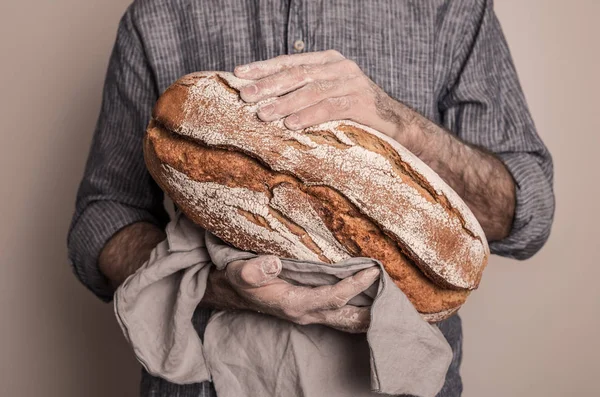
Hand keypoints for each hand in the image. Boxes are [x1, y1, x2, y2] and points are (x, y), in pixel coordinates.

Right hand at [201, 255, 379, 332]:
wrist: (232, 291)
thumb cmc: (238, 279)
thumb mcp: (239, 271)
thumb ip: (254, 270)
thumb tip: (274, 262)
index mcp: (294, 303)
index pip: (333, 297)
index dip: (355, 285)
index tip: (374, 270)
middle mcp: (307, 313)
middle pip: (349, 318)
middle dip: (374, 312)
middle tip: (399, 300)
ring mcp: (310, 314)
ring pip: (347, 320)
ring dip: (369, 313)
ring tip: (394, 301)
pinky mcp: (311, 309)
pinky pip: (341, 313)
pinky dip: (358, 308)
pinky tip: (372, 299)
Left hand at [234, 50, 421, 151]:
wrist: (395, 123)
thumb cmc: (353, 111)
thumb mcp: (329, 94)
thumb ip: (304, 90)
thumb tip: (264, 100)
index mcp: (327, 60)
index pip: (290, 61)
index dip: (263, 67)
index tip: (238, 74)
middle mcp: (339, 66)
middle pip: (297, 74)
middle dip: (268, 85)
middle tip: (245, 96)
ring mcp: (352, 82)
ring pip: (311, 90)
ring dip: (284, 103)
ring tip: (263, 114)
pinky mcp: (361, 102)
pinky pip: (330, 107)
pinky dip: (309, 116)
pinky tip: (292, 125)